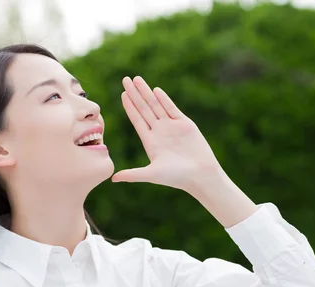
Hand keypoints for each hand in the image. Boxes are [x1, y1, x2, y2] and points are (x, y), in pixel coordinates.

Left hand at [112, 76, 221, 193]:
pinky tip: (155, 90)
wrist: (201, 175)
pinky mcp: (185, 124)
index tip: (122, 94)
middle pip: (144, 109)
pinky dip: (164, 99)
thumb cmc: (177, 177)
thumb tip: (113, 179)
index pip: (137, 120)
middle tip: (125, 79)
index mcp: (150, 142)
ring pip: (156, 105)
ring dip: (147, 92)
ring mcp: (172, 127)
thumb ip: (133, 174)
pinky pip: (172, 109)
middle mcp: (160, 132)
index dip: (129, 107)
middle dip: (135, 94)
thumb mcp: (152, 174)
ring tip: (137, 79)